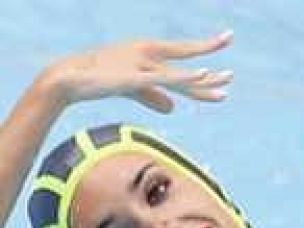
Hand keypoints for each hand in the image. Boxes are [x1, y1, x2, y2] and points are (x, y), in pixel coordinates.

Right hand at [41, 32, 233, 113]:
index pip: (182, 55)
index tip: (225, 42)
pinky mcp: (136, 76)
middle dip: (210, 62)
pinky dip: (186, 76)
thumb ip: (154, 97)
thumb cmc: (100, 81)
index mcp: (149, 53)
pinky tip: (203, 73)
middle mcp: (149, 54)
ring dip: (204, 80)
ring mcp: (143, 64)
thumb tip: (174, 109)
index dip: (204, 53)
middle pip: (186, 61)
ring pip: (180, 74)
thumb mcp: (133, 89)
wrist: (71, 80)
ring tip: (226, 80)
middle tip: (231, 64)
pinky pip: (166, 77)